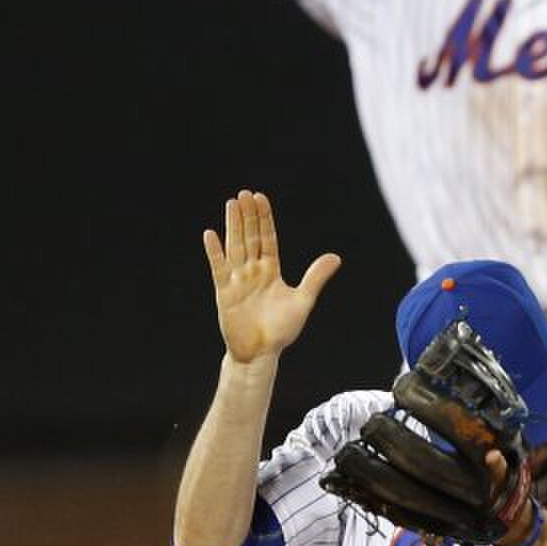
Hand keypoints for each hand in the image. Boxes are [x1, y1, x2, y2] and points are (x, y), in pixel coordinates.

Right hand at [203, 190, 339, 364]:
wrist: (261, 352)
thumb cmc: (282, 329)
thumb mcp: (303, 300)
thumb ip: (316, 277)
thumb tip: (335, 257)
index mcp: (271, 271)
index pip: (267, 239)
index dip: (264, 219)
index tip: (261, 199)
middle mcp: (253, 271)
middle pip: (250, 237)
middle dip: (248, 216)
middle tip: (245, 193)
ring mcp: (238, 280)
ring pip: (235, 246)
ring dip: (232, 225)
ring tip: (231, 204)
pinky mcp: (225, 292)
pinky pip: (219, 268)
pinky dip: (215, 252)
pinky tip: (210, 234)